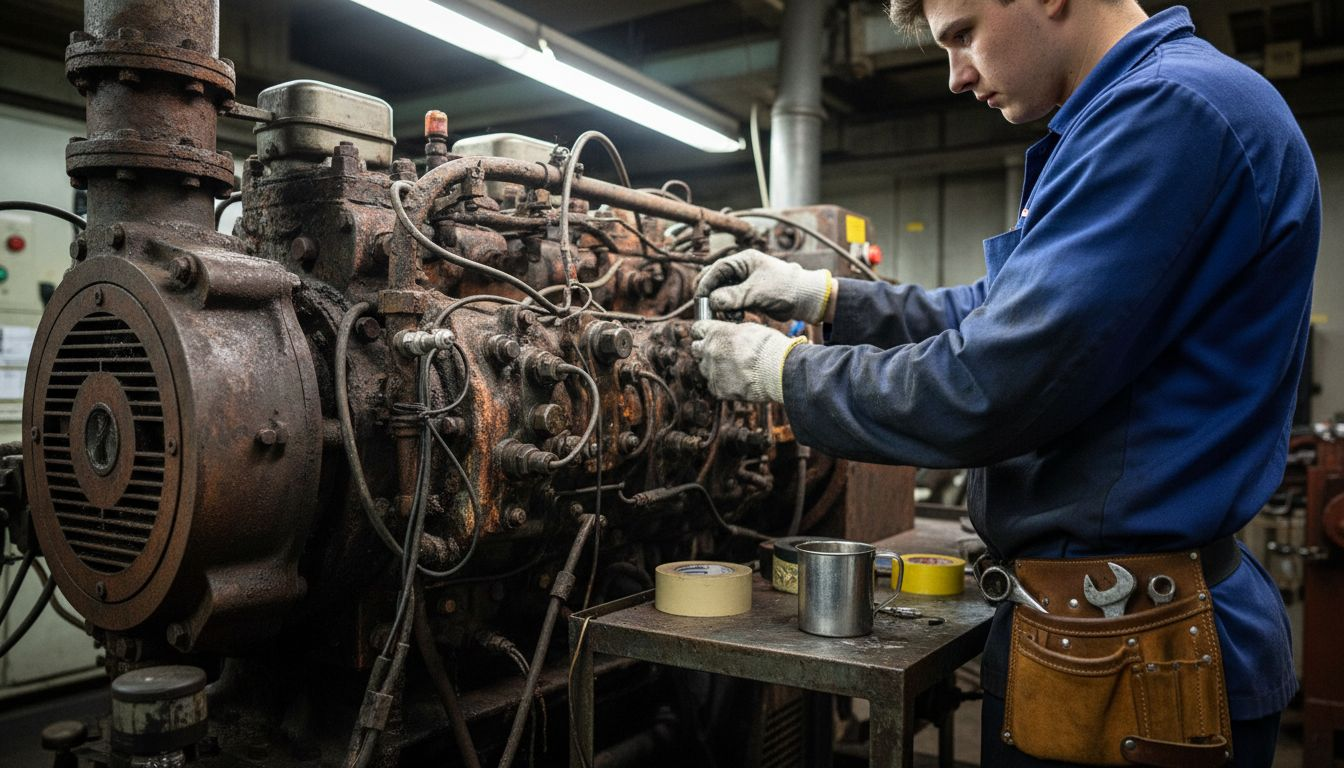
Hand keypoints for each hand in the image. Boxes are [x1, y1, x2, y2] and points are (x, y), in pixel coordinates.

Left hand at [690, 320, 806, 402]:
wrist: (777, 370)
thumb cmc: (768, 346)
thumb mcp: (748, 329)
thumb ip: (730, 333)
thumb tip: (727, 336)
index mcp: (716, 332)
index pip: (697, 329)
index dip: (702, 332)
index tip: (705, 334)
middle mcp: (709, 351)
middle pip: (696, 349)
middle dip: (705, 350)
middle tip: (719, 352)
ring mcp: (712, 371)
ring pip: (704, 368)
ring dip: (713, 367)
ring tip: (732, 368)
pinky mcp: (718, 389)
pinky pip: (713, 385)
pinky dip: (722, 383)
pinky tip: (735, 380)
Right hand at [695, 250, 831, 323]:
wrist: (805, 299)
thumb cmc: (786, 288)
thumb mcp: (758, 291)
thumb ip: (734, 296)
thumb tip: (712, 301)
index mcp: (743, 261)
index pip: (717, 269)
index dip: (706, 283)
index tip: (701, 299)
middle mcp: (741, 270)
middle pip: (716, 281)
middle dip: (712, 296)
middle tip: (710, 310)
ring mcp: (744, 284)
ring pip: (722, 295)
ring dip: (722, 307)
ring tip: (731, 316)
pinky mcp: (747, 297)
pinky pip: (731, 304)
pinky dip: (730, 311)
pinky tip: (737, 318)